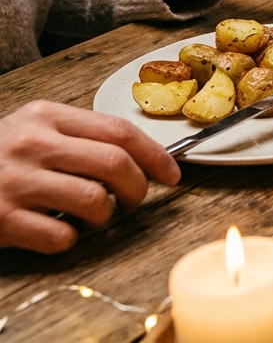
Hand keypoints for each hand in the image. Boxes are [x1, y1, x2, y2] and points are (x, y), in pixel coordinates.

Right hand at [0, 102, 180, 252]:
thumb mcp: (33, 131)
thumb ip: (79, 137)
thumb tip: (144, 158)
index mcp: (45, 116)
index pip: (120, 131)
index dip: (156, 155)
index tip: (173, 175)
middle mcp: (31, 144)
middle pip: (115, 165)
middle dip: (138, 189)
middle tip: (134, 201)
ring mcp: (14, 181)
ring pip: (95, 201)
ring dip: (104, 216)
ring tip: (90, 215)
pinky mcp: (0, 219)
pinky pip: (62, 236)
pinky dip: (70, 239)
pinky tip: (56, 230)